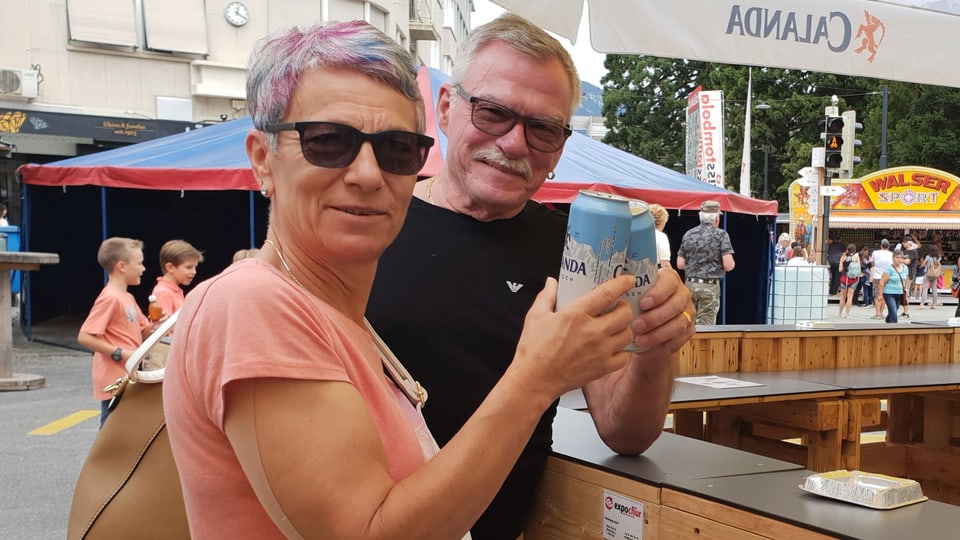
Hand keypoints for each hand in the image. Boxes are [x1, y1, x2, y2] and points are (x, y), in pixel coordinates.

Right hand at [507, 275, 634, 402]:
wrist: (534, 380)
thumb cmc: (533, 350)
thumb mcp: (535, 316)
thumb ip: (547, 296)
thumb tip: (552, 283)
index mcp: (576, 314)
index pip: (607, 293)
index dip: (622, 283)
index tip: (627, 280)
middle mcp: (592, 331)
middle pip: (625, 314)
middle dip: (624, 307)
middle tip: (618, 308)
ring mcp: (600, 350)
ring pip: (627, 334)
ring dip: (624, 328)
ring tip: (615, 328)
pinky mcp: (602, 367)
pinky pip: (624, 356)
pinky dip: (621, 351)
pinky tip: (612, 348)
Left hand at [629, 268, 694, 354]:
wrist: (642, 331)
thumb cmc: (636, 309)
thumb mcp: (630, 297)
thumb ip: (627, 290)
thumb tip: (611, 286)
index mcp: (668, 279)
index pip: (669, 281)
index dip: (658, 292)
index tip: (643, 303)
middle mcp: (681, 294)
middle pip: (675, 304)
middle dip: (655, 317)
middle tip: (637, 325)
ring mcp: (687, 313)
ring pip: (679, 323)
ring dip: (658, 333)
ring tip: (640, 338)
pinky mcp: (688, 331)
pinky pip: (679, 339)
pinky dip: (662, 343)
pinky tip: (648, 345)